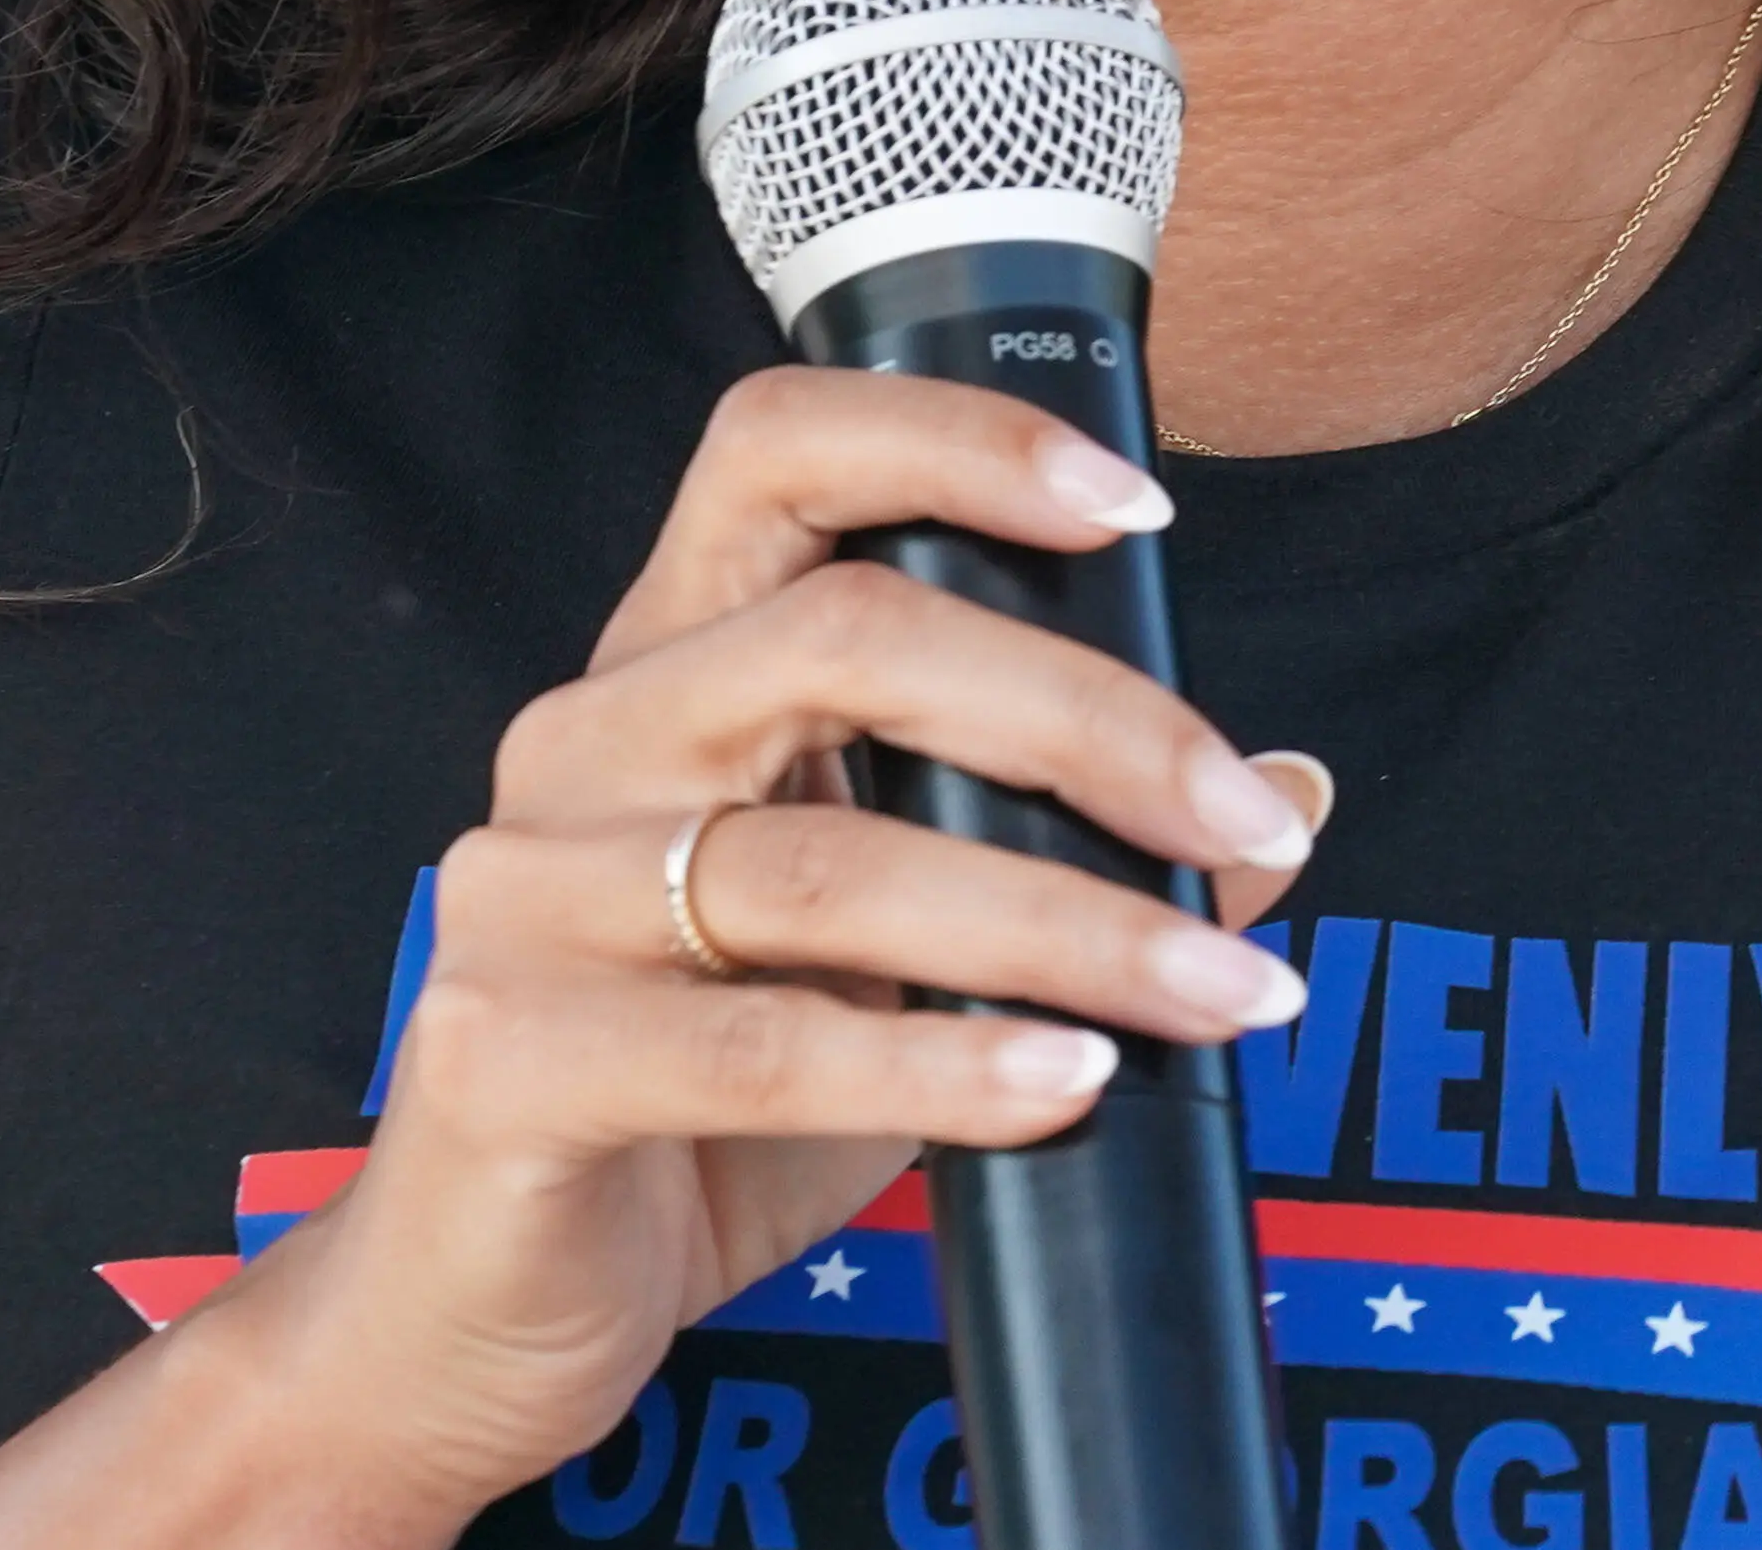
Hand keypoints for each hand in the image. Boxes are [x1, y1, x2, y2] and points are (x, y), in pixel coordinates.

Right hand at [169, 367, 1327, 1545]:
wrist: (475, 1319)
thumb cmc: (695, 1114)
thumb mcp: (902, 964)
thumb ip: (1059, 856)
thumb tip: (1286, 790)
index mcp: (669, 669)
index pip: (779, 452)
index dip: (954, 443)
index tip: (1130, 506)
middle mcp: (582, 741)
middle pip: (846, 637)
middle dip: (1084, 718)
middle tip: (1236, 824)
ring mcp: (526, 895)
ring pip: (830, 861)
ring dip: (1068, 925)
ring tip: (1221, 994)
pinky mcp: (507, 1054)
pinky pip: (759, 1044)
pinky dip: (941, 1062)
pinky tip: (1066, 1081)